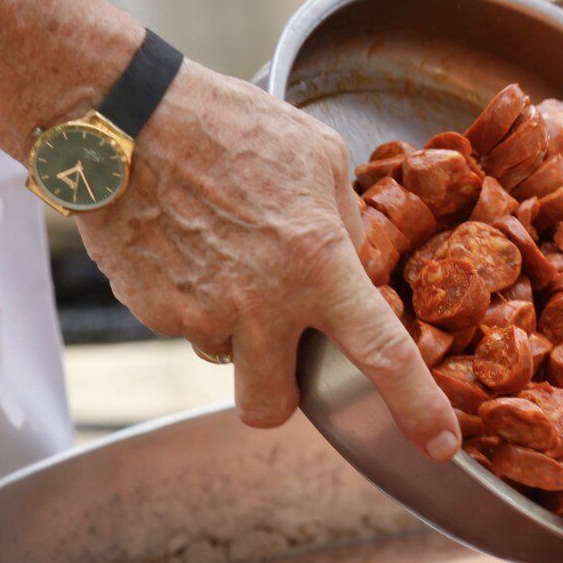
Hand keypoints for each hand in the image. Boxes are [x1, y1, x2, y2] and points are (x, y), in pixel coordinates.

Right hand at [78, 66, 460, 457]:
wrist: (124, 117)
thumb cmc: (227, 125)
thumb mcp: (318, 157)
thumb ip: (345, 223)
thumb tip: (355, 264)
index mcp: (318, 264)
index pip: (382, 356)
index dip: (416, 409)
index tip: (438, 445)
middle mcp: (260, 304)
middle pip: (274, 407)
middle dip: (280, 396)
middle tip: (282, 350)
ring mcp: (198, 313)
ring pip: (225, 360)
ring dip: (233, 332)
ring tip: (225, 261)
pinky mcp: (148, 309)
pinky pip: (183, 326)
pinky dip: (192, 300)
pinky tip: (189, 247)